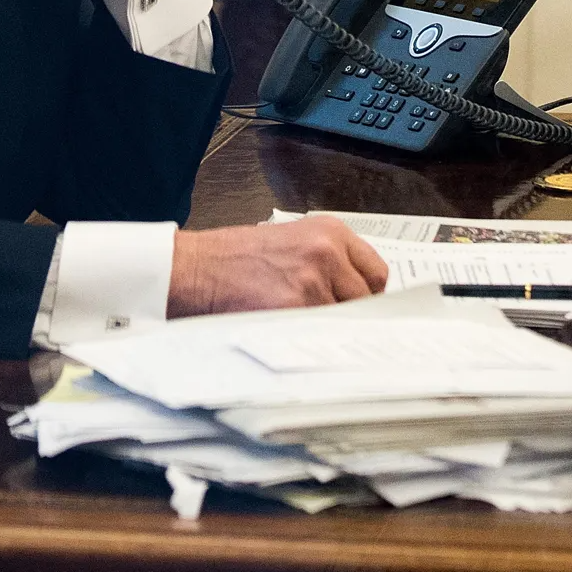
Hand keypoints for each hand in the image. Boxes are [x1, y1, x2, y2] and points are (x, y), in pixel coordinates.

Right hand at [166, 219, 389, 316]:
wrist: (195, 268)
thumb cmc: (233, 258)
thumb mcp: (291, 242)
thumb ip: (328, 261)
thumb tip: (355, 293)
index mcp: (330, 232)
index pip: (376, 272)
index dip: (365, 293)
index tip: (356, 305)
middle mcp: (327, 253)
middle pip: (365, 299)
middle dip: (348, 312)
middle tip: (322, 318)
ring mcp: (313, 281)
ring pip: (343, 320)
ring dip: (325, 327)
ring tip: (295, 321)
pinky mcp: (295, 308)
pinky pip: (319, 334)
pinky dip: (308, 339)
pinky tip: (288, 331)